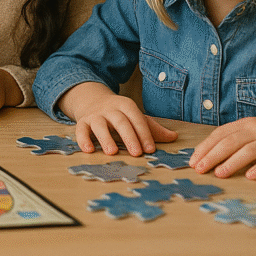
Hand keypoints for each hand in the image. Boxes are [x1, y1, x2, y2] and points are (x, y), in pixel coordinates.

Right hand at [59, 81, 177, 155]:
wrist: (93, 102)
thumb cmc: (120, 116)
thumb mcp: (136, 118)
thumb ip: (153, 129)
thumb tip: (174, 137)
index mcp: (126, 106)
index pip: (136, 118)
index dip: (144, 133)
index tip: (150, 149)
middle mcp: (110, 109)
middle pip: (120, 121)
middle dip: (129, 137)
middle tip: (136, 153)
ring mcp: (95, 115)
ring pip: (99, 124)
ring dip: (105, 137)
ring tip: (112, 152)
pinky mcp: (82, 122)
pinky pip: (80, 129)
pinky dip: (83, 139)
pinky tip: (88, 150)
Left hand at [190, 115, 255, 179]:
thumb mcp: (254, 131)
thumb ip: (236, 139)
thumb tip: (210, 154)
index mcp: (245, 124)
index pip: (219, 134)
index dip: (205, 147)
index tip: (193, 160)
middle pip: (229, 142)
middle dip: (211, 156)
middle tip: (199, 169)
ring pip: (247, 151)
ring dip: (231, 163)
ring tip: (218, 174)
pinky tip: (250, 176)